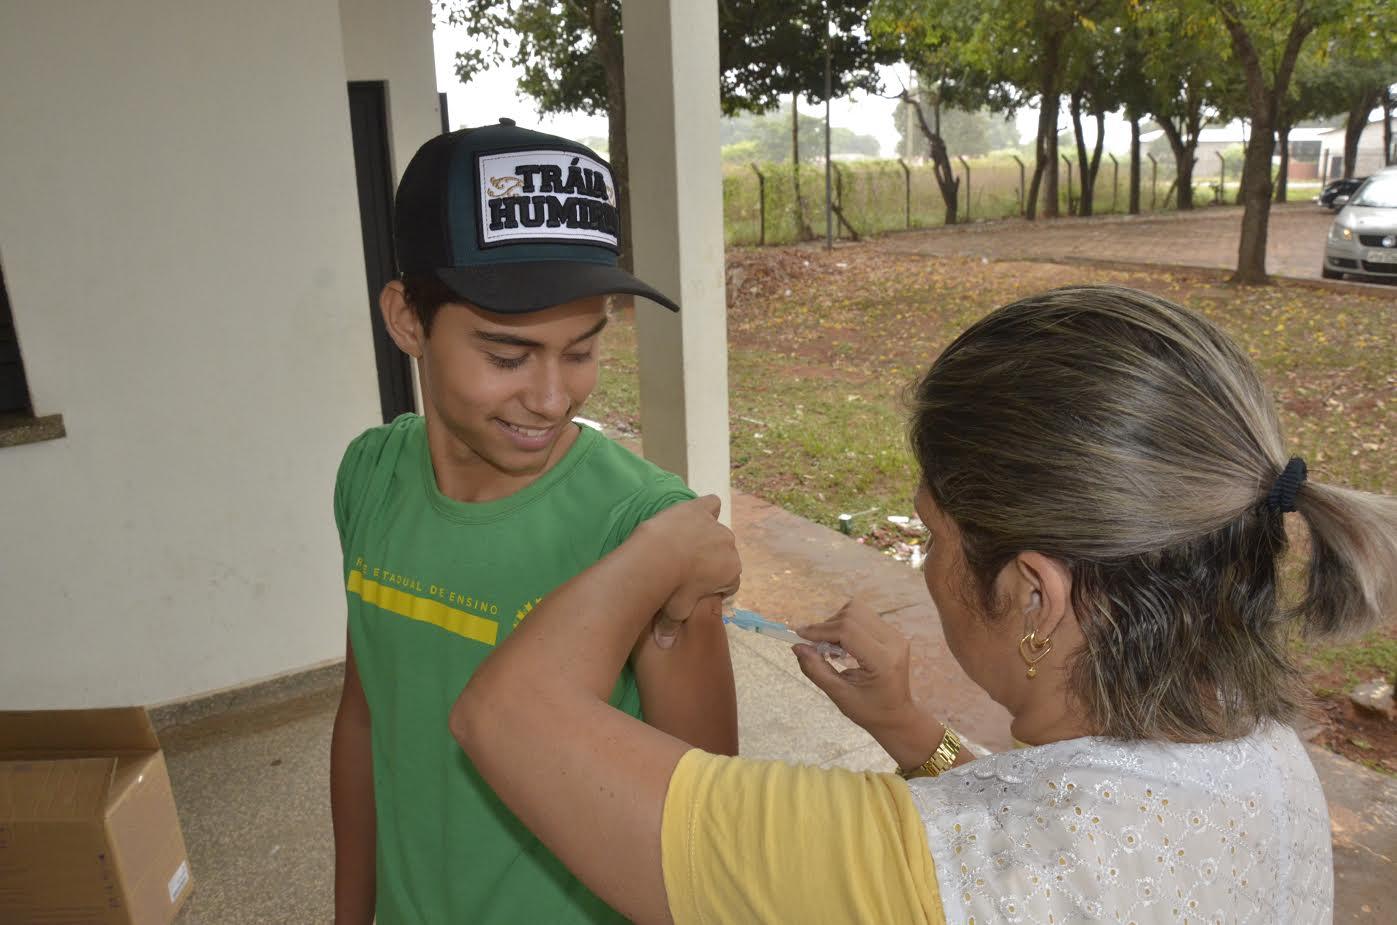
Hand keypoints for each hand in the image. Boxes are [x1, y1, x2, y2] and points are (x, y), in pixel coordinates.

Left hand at [637, 496, 740, 647]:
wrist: (657, 556)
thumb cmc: (671, 589)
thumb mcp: (674, 612)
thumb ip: (672, 627)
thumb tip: (664, 646)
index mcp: (731, 572)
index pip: (729, 582)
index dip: (713, 587)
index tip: (696, 590)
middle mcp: (731, 548)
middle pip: (724, 556)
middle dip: (709, 562)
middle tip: (685, 569)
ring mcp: (717, 526)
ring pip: (716, 532)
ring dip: (704, 538)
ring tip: (682, 545)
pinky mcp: (701, 508)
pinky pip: (711, 505)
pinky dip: (704, 509)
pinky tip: (691, 516)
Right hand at [793, 600, 937, 766]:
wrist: (897, 716)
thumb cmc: (869, 711)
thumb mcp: (838, 695)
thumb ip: (816, 670)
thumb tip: (797, 646)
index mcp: (882, 660)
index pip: (847, 631)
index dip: (820, 630)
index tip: (799, 636)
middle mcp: (893, 642)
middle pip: (852, 615)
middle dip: (827, 627)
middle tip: (815, 647)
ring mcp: (896, 635)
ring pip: (857, 611)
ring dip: (836, 624)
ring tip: (831, 647)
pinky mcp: (893, 633)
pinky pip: (863, 617)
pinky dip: (846, 626)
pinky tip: (843, 646)